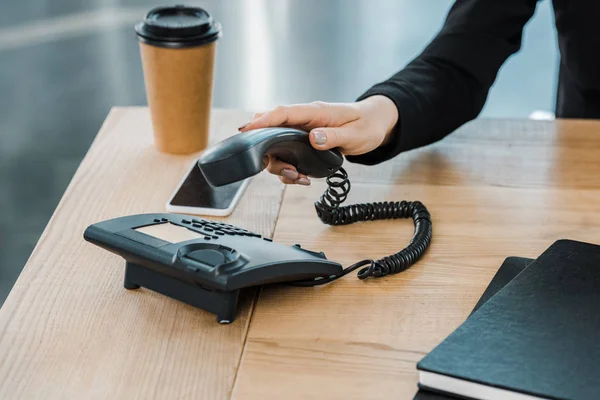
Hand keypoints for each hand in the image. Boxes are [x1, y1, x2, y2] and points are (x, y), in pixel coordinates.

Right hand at [238, 95, 397, 184]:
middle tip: (287, 171)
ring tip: (299, 177)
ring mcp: (302, 132)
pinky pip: (287, 155)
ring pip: (276, 147)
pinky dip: (289, 169)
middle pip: (271, 131)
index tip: (245, 130)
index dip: (262, 121)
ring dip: (281, 166)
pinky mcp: (303, 143)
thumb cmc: (367, 124)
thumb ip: (334, 137)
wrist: (375, 124)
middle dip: (269, 153)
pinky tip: (302, 177)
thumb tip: (314, 138)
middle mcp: (304, 121)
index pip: (282, 113)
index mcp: (314, 112)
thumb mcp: (355, 134)